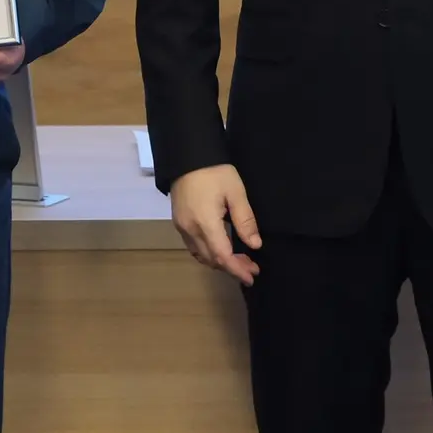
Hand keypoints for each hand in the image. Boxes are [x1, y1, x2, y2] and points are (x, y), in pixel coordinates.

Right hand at [170, 164, 261, 286]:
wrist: (187, 155)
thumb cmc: (214, 171)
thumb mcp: (236, 192)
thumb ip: (245, 220)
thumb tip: (254, 245)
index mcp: (205, 223)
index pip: (222, 256)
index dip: (237, 269)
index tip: (252, 277)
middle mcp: (190, 229)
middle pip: (211, 259)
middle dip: (232, 267)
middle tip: (252, 268)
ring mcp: (181, 226)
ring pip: (201, 255)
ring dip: (220, 262)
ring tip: (239, 261)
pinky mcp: (178, 221)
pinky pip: (193, 246)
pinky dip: (208, 253)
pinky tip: (220, 249)